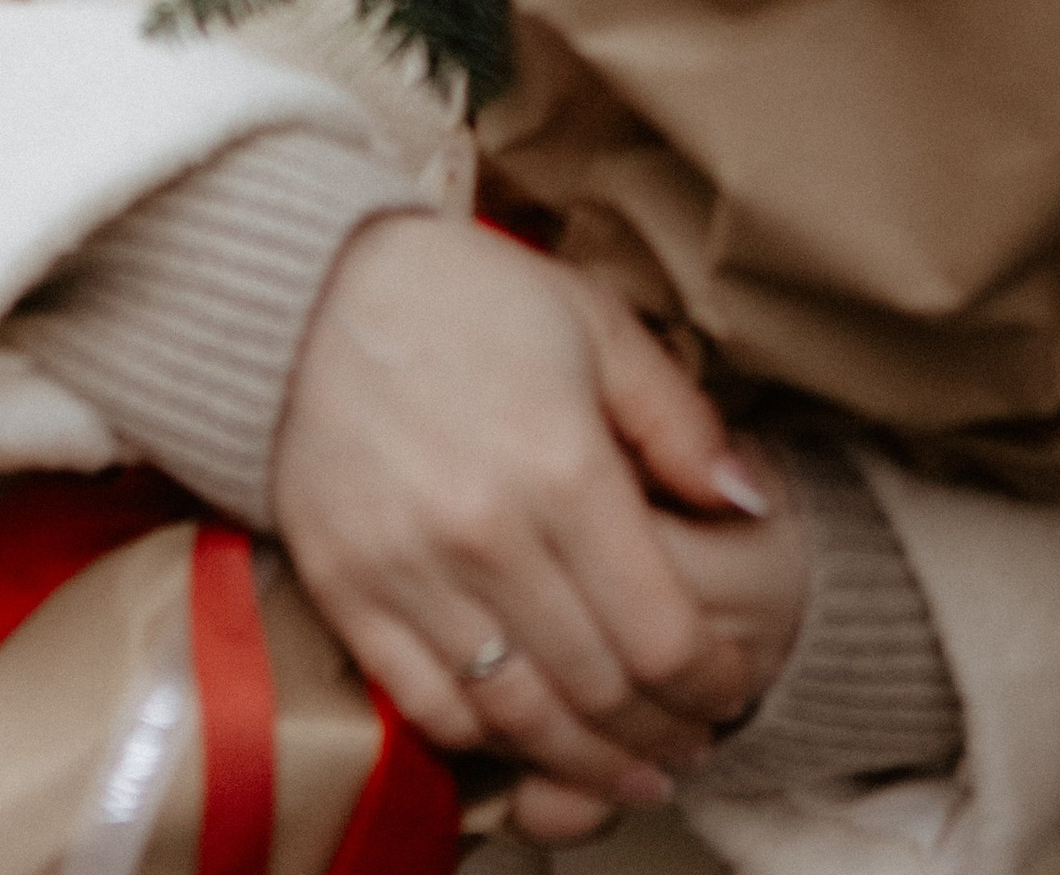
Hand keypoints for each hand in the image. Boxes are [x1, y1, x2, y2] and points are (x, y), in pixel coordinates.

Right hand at [272, 216, 756, 813]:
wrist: (309, 288)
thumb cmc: (466, 296)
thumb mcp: (593, 323)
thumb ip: (677, 420)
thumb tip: (749, 502)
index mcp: (563, 467)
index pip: (661, 633)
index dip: (709, 682)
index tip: (729, 688)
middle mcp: (488, 536)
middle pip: (598, 689)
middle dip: (659, 734)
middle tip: (688, 745)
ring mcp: (409, 574)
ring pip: (518, 716)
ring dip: (584, 761)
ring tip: (626, 771)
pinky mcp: (347, 593)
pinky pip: (427, 706)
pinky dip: (486, 741)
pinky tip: (526, 740)